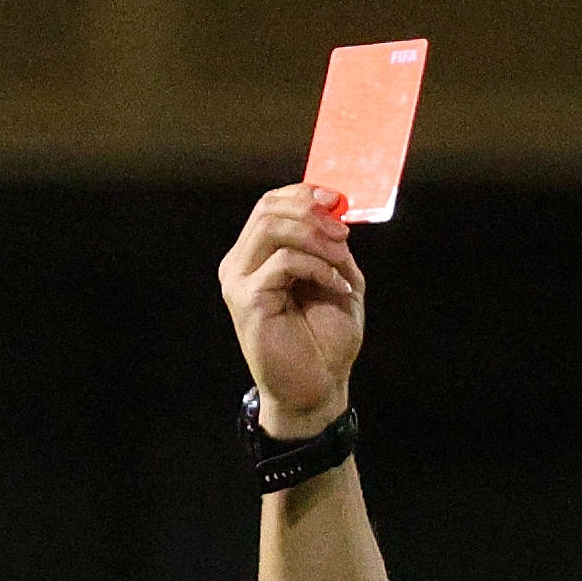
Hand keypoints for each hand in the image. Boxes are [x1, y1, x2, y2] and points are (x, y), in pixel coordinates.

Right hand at [221, 185, 361, 433]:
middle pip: (267, 208)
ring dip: (315, 237)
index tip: (338, 199)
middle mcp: (240, 264)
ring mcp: (238, 281)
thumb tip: (334, 210)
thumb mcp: (337, 278)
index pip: (270, 204)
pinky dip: (317, 268)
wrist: (318, 386)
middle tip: (343, 232)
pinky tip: (336, 288)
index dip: (304, 194)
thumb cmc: (325, 339)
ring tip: (342, 260)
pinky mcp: (246, 300)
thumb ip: (330, 244)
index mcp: (257, 256)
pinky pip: (283, 262)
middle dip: (310, 211)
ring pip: (271, 228)